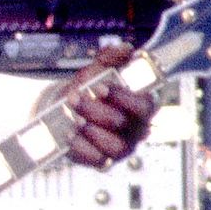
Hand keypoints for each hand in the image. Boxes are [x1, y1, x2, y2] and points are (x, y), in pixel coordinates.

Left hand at [60, 38, 156, 166]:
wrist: (66, 110)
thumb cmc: (88, 92)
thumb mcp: (96, 71)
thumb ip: (110, 59)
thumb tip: (124, 48)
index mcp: (141, 106)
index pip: (145, 106)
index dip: (122, 97)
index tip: (100, 87)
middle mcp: (137, 129)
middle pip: (122, 123)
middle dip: (94, 110)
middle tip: (75, 99)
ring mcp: (122, 147)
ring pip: (114, 145)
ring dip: (90, 130)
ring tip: (74, 119)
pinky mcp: (104, 161)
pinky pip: (97, 160)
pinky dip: (81, 147)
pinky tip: (69, 134)